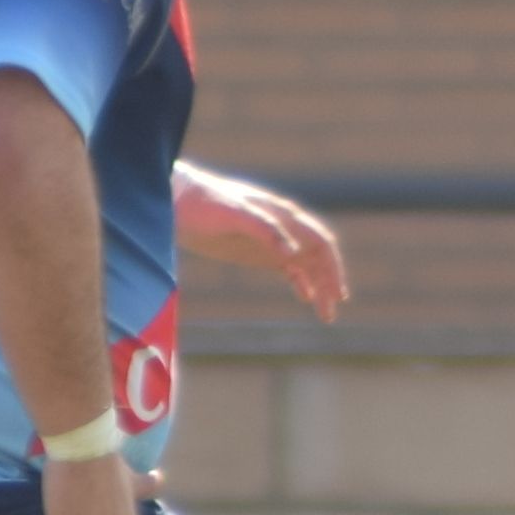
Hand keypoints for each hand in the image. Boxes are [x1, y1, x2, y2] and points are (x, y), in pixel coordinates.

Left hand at [173, 162, 351, 318]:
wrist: (176, 200)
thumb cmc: (203, 202)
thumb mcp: (232, 213)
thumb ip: (264, 229)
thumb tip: (293, 253)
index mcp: (283, 216)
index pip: (320, 243)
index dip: (333, 268)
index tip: (338, 294)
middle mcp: (284, 228)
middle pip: (317, 258)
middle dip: (329, 283)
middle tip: (330, 314)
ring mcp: (272, 241)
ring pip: (305, 266)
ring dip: (318, 287)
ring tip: (325, 315)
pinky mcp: (258, 251)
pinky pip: (288, 269)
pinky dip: (300, 282)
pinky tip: (306, 297)